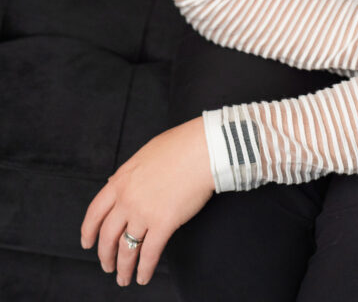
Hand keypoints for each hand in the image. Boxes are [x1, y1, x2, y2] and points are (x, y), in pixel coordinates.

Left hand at [80, 116, 214, 286]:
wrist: (202, 149)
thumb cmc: (180, 146)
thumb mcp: (145, 155)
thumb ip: (129, 173)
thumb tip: (116, 183)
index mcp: (121, 180)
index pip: (95, 212)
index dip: (88, 231)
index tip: (87, 243)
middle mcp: (127, 199)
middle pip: (107, 236)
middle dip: (105, 255)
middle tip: (107, 265)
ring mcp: (144, 212)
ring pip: (126, 249)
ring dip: (123, 268)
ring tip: (123, 278)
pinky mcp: (164, 223)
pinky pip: (149, 254)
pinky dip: (144, 269)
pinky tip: (143, 276)